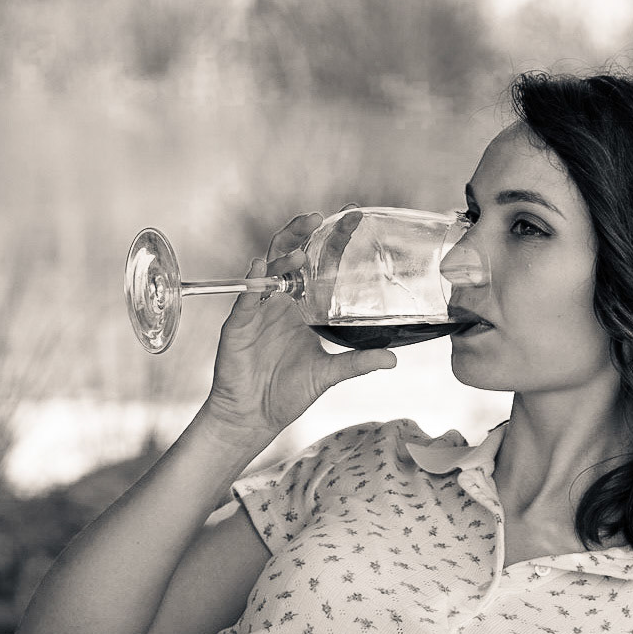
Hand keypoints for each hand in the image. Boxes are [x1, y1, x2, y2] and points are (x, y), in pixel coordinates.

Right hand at [200, 212, 396, 442]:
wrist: (254, 416)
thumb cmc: (287, 392)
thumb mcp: (328, 374)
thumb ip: (358, 362)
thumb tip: (393, 359)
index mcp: (300, 307)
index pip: (316, 264)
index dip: (330, 241)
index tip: (351, 218)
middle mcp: (279, 302)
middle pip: (288, 255)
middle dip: (299, 232)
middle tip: (316, 217)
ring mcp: (258, 311)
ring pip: (266, 270)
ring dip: (281, 254)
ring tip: (298, 251)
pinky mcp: (239, 325)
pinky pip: (245, 298)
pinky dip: (252, 281)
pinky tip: (260, 266)